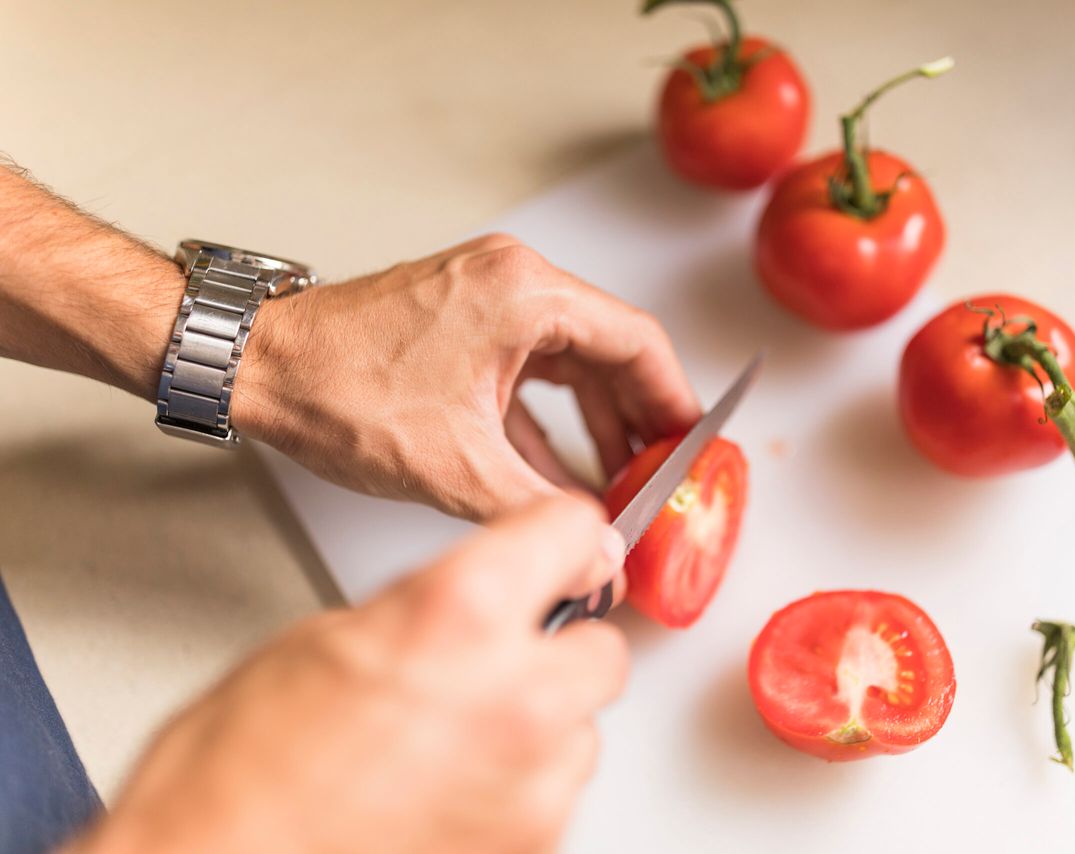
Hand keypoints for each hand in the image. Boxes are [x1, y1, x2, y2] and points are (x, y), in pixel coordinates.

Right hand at [68, 496, 629, 853]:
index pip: (572, 531)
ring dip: (541, 723)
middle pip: (602, 646)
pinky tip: (455, 784)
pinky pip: (555, 791)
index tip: (553, 548)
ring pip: (583, 727)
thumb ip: (432, 603)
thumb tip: (481, 596)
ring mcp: (534, 780)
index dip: (555, 539)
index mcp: (462, 612)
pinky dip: (521, 785)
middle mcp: (518, 693)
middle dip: (558, 648)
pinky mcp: (534, 842)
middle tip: (501, 658)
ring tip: (461, 735)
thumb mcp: (331, 633)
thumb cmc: (240, 769)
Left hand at [235, 234, 700, 519]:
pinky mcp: (464, 327)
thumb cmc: (335, 389)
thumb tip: (597, 550)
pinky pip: (532, 373)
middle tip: (661, 476)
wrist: (256, 367)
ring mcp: (487, 301)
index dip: (675, 400)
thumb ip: (538, 510)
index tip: (694, 446)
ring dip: (597, 424)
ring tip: (618, 484)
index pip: (636, 341)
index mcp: (523, 294)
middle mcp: (512, 283)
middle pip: (610, 351)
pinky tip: (563, 472)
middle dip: (638, 420)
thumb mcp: (453, 465)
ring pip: (572, 365)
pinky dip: (551, 422)